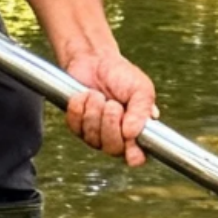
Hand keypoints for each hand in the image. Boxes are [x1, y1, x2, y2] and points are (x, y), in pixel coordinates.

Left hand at [63, 50, 158, 166]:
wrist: (94, 61)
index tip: (130, 143)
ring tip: (98, 95)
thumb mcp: (141, 89)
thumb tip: (131, 134)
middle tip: (112, 103)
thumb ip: (142, 111)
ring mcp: (96, 135)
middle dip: (110, 123)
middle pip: (113, 149)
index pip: (137, 156)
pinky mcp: (78, 127)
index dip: (134, 155)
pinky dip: (79, 107)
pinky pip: (76, 127)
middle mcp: (117, 138)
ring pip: (93, 138)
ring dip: (94, 111)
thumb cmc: (121, 75)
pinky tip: (84, 96)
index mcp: (137, 131)